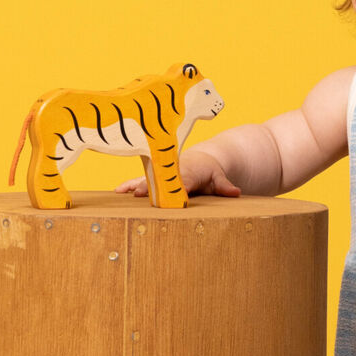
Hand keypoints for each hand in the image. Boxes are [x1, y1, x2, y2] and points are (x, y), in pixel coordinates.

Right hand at [112, 149, 242, 198]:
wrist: (200, 158)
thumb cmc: (209, 171)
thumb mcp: (219, 177)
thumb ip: (225, 186)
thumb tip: (237, 193)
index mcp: (189, 172)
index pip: (183, 181)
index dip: (178, 188)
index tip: (173, 196)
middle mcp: (173, 171)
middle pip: (162, 181)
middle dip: (154, 188)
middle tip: (143, 196)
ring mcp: (162, 173)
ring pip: (149, 179)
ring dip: (138, 186)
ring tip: (127, 194)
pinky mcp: (154, 175)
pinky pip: (140, 179)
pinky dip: (129, 184)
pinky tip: (117, 191)